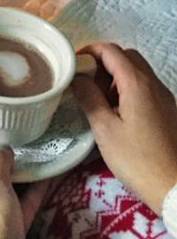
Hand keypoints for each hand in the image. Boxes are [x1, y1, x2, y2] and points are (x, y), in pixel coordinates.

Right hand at [72, 42, 176, 214]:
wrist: (176, 188)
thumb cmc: (137, 160)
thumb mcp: (105, 130)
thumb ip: (89, 98)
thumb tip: (77, 78)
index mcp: (136, 83)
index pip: (110, 51)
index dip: (88, 51)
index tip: (72, 65)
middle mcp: (153, 83)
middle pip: (126, 56)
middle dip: (103, 62)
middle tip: (86, 83)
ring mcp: (164, 97)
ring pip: (138, 71)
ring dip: (116, 76)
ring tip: (100, 100)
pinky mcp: (168, 111)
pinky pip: (146, 87)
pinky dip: (128, 89)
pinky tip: (118, 113)